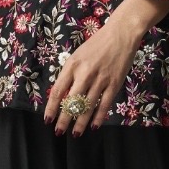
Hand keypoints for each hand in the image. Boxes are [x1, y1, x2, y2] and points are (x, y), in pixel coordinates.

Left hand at [45, 0, 168, 134]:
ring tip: (75, 134)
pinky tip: (94, 126)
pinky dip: (99, 117)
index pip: (57, 91)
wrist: (120, 34)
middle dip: (64, 120)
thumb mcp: (77, 56)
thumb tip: (61, 97)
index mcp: (72, 66)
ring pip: (87, 106)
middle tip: (59, 132)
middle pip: (71, 102)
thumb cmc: (96, 45)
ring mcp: (100, 79)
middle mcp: (84, 73)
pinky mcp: (114, 83)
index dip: (51, 108)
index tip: (47, 120)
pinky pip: (104, 104)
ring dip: (80, 122)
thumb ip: (69, 75)